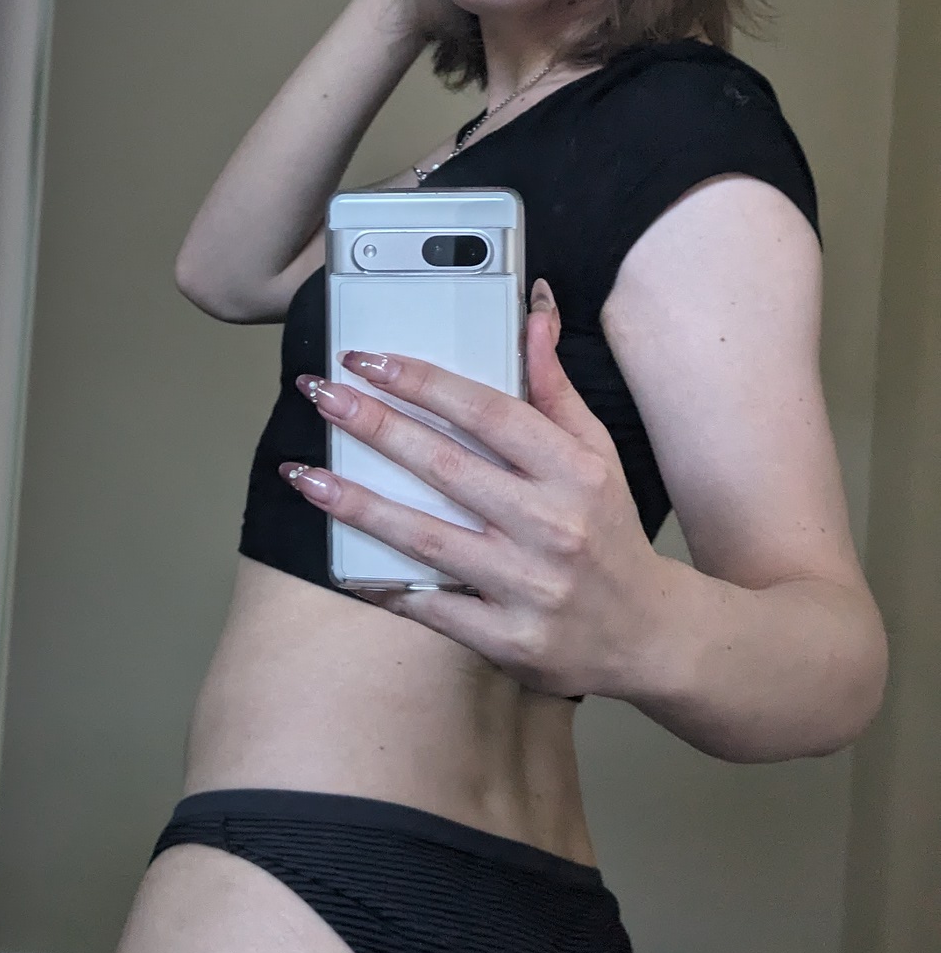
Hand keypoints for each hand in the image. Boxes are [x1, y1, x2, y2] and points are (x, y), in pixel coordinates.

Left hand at [280, 281, 665, 694]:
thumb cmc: (609, 532)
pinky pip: (430, 605)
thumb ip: (554, 387)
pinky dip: (385, 584)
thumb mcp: (597, 454)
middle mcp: (552, 525)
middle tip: (321, 396)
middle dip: (375, 426)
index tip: (369, 360)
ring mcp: (527, 585)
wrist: (646, 633)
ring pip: (426, 536)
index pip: (488, 413)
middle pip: (446, 467)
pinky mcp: (507, 638)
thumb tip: (533, 314)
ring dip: (357, 504)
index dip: (424, 383)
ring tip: (305, 475)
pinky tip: (342, 561)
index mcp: (574, 471)